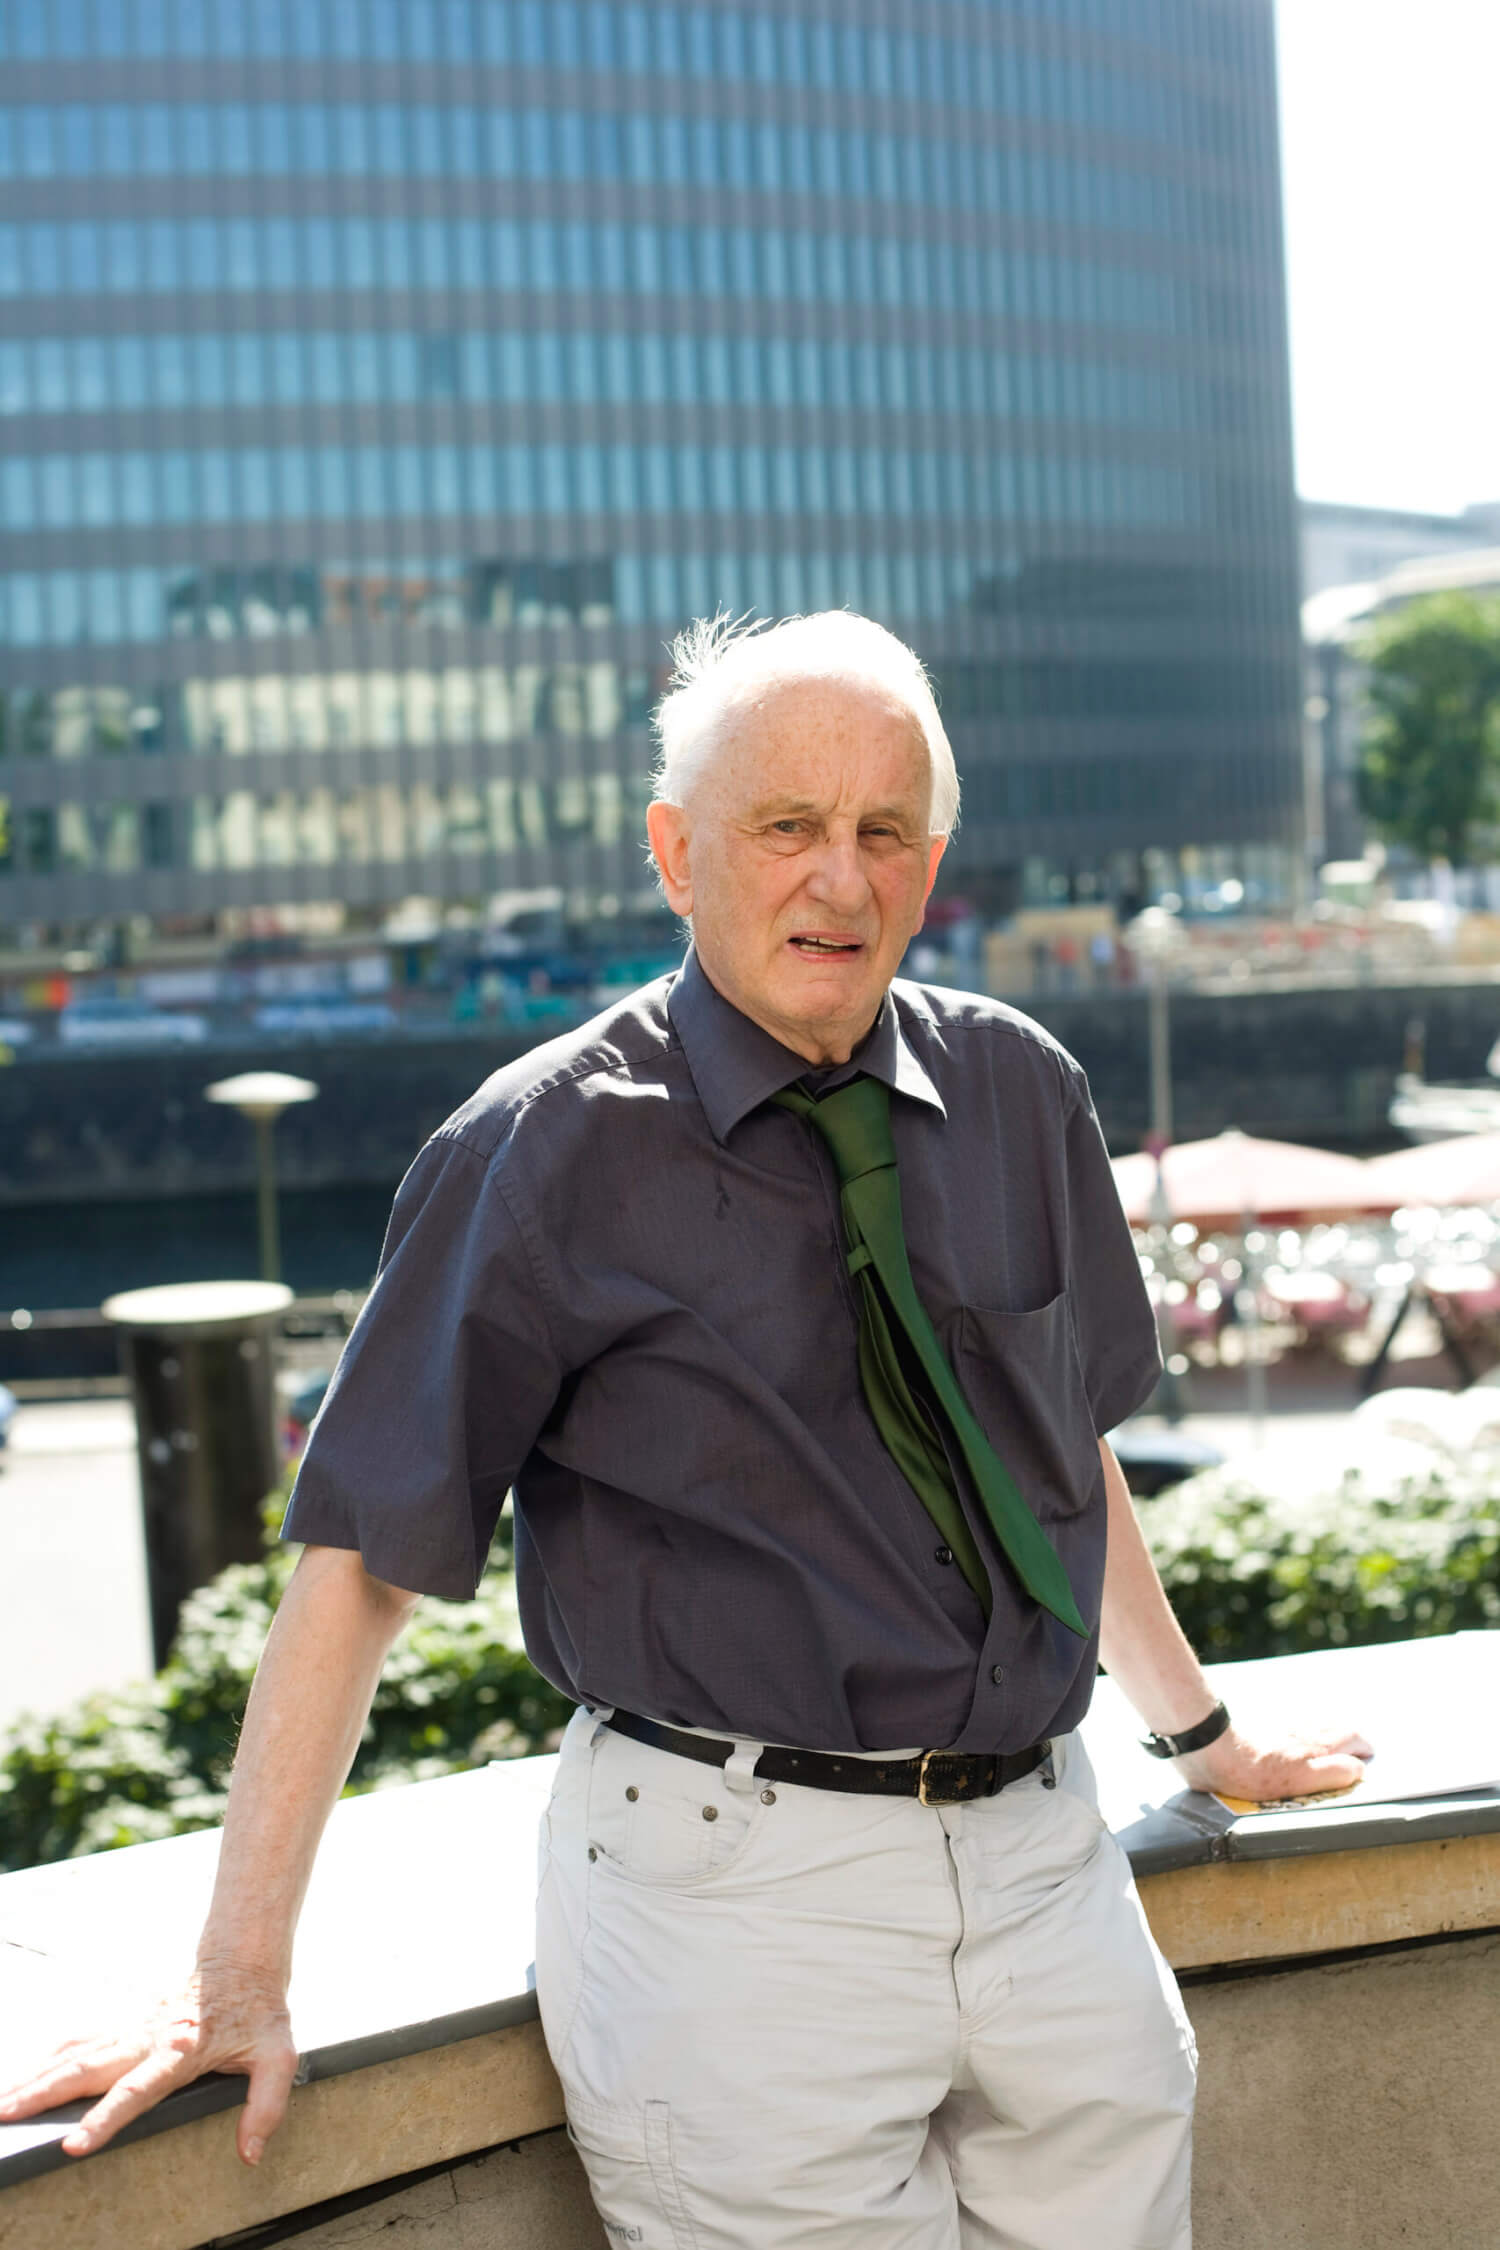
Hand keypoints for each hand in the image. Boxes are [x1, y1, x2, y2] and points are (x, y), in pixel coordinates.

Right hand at [0, 1960, 296, 2164]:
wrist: (241, 1960)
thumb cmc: (259, 2012)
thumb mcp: (279, 2055)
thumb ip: (267, 2105)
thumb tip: (249, 2155)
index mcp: (182, 2050)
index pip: (138, 2089)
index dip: (106, 2118)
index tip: (73, 2143)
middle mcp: (149, 2038)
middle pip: (89, 2069)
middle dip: (44, 2095)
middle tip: (7, 2117)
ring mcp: (133, 2029)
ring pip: (76, 2053)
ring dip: (36, 2077)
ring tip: (2, 2103)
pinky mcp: (125, 2026)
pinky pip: (79, 2042)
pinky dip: (47, 2058)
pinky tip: (23, 2074)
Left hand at [1175, 1722, 1372, 1804]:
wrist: (1214, 1749)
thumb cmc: (1257, 1772)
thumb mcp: (1303, 1779)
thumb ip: (1334, 1772)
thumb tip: (1358, 1768)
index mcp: (1316, 1745)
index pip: (1352, 1738)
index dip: (1363, 1748)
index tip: (1367, 1758)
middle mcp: (1303, 1732)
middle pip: (1336, 1728)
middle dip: (1349, 1739)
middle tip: (1356, 1750)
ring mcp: (1283, 1728)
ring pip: (1315, 1725)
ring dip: (1328, 1734)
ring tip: (1333, 1745)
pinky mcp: (1264, 1728)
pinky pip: (1294, 1726)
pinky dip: (1304, 1732)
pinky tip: (1295, 1741)